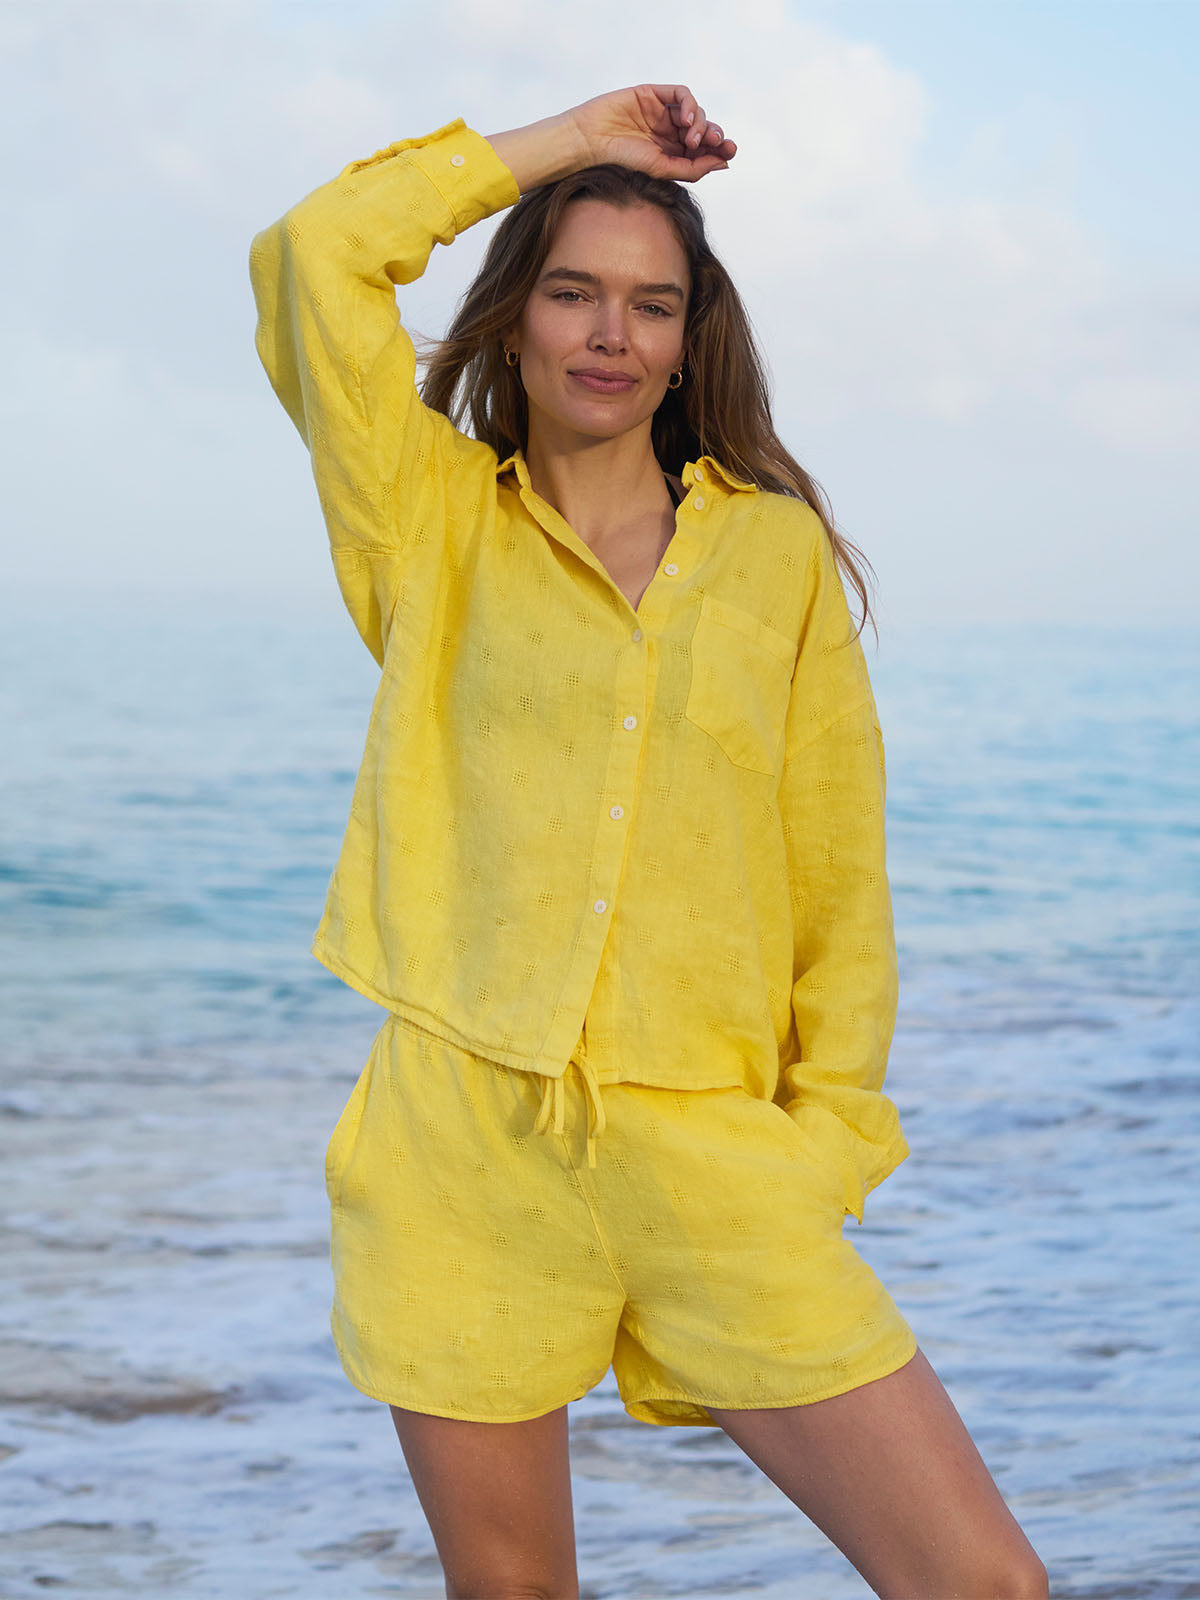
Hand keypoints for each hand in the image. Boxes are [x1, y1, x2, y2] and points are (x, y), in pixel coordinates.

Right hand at [567, 84, 735, 182]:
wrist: (592, 139)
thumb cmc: (622, 158)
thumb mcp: (662, 169)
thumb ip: (692, 168)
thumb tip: (724, 163)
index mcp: (672, 152)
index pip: (703, 148)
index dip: (719, 148)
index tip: (729, 152)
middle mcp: (669, 131)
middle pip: (704, 129)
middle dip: (715, 135)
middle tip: (717, 142)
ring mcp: (662, 111)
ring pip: (696, 112)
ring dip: (701, 124)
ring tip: (691, 138)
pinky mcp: (654, 93)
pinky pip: (681, 94)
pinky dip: (690, 104)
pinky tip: (687, 119)